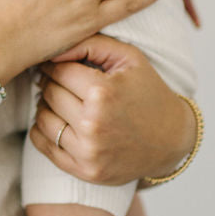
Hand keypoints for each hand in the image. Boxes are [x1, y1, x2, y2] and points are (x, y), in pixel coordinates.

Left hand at [29, 34, 195, 184]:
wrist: (172, 139)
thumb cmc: (149, 92)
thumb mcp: (129, 57)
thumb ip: (90, 44)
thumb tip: (52, 50)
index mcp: (103, 93)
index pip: (58, 71)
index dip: (54, 64)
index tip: (55, 64)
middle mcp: (93, 124)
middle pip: (49, 94)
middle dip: (50, 83)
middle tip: (58, 80)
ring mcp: (88, 151)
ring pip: (42, 119)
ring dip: (45, 106)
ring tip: (59, 100)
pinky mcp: (85, 171)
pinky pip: (44, 146)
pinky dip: (42, 131)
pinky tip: (57, 120)